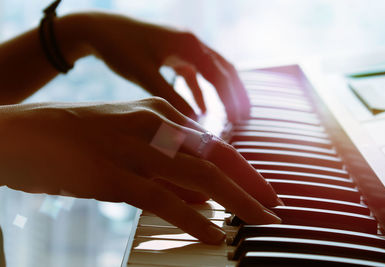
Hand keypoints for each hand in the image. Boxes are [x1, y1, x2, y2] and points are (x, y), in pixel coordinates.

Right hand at [0, 98, 279, 243]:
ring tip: (258, 223)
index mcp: (159, 113)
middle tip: (274, 211)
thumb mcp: (131, 140)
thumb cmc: (81, 136)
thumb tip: (202, 194)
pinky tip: (212, 234)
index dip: (245, 170)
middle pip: (214, 159)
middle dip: (249, 188)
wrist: (27, 133)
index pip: (215, 144)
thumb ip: (165, 164)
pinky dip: (190, 217)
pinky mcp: (109, 175)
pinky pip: (160, 198)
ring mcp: (132, 149)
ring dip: (232, 202)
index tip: (265, 191)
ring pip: (196, 177)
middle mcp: (152, 126)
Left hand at [74, 12, 249, 120]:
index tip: (238, 119)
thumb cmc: (119, 48)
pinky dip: (200, 90)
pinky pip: (195, 73)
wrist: (98, 29)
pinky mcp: (174, 53)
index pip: (219, 73)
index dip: (231, 97)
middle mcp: (191, 43)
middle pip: (223, 69)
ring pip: (212, 71)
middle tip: (244, 117)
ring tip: (231, 114)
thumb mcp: (144, 74)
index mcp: (188, 44)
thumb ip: (169, 97)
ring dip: (221, 92)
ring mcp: (184, 47)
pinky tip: (201, 109)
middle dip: (235, 93)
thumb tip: (192, 122)